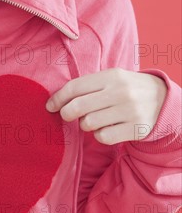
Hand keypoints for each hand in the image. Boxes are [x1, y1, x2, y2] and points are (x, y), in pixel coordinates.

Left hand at [45, 68, 167, 144]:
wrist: (163, 99)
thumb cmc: (126, 88)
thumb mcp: (111, 78)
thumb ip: (88, 85)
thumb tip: (57, 100)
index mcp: (111, 76)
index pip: (75, 87)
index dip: (58, 98)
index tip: (50, 106)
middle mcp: (120, 92)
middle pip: (77, 107)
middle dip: (66, 114)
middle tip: (67, 116)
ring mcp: (129, 111)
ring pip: (88, 124)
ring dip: (85, 125)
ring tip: (93, 120)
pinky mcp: (136, 129)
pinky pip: (103, 137)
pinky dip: (99, 135)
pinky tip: (105, 128)